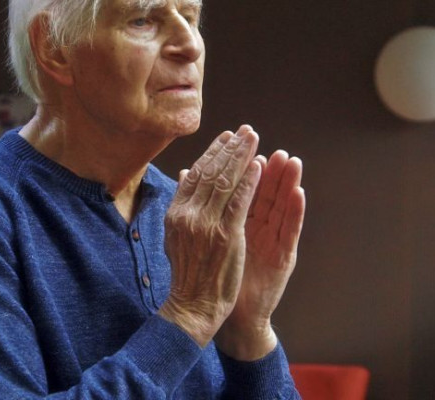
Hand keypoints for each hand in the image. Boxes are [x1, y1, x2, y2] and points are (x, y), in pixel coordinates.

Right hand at [158, 126, 262, 346]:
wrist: (192, 304)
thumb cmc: (187, 272)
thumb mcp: (175, 235)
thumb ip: (181, 203)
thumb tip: (183, 174)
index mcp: (176, 212)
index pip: (195, 175)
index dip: (212, 153)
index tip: (226, 138)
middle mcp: (188, 214)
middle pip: (211, 172)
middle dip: (230, 148)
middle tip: (245, 130)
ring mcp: (206, 223)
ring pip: (226, 181)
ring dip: (242, 157)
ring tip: (254, 139)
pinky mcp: (226, 234)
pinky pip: (240, 201)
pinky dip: (250, 181)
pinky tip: (259, 166)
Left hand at [215, 150, 305, 359]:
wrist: (215, 309)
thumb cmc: (211, 272)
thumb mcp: (206, 233)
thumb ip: (202, 203)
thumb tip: (186, 173)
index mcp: (240, 220)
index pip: (244, 186)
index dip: (244, 164)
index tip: (242, 141)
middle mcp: (260, 228)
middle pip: (267, 191)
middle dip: (270, 168)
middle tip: (273, 145)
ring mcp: (272, 241)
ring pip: (282, 205)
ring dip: (287, 181)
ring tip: (291, 160)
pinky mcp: (283, 258)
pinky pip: (290, 230)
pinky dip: (295, 210)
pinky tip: (298, 192)